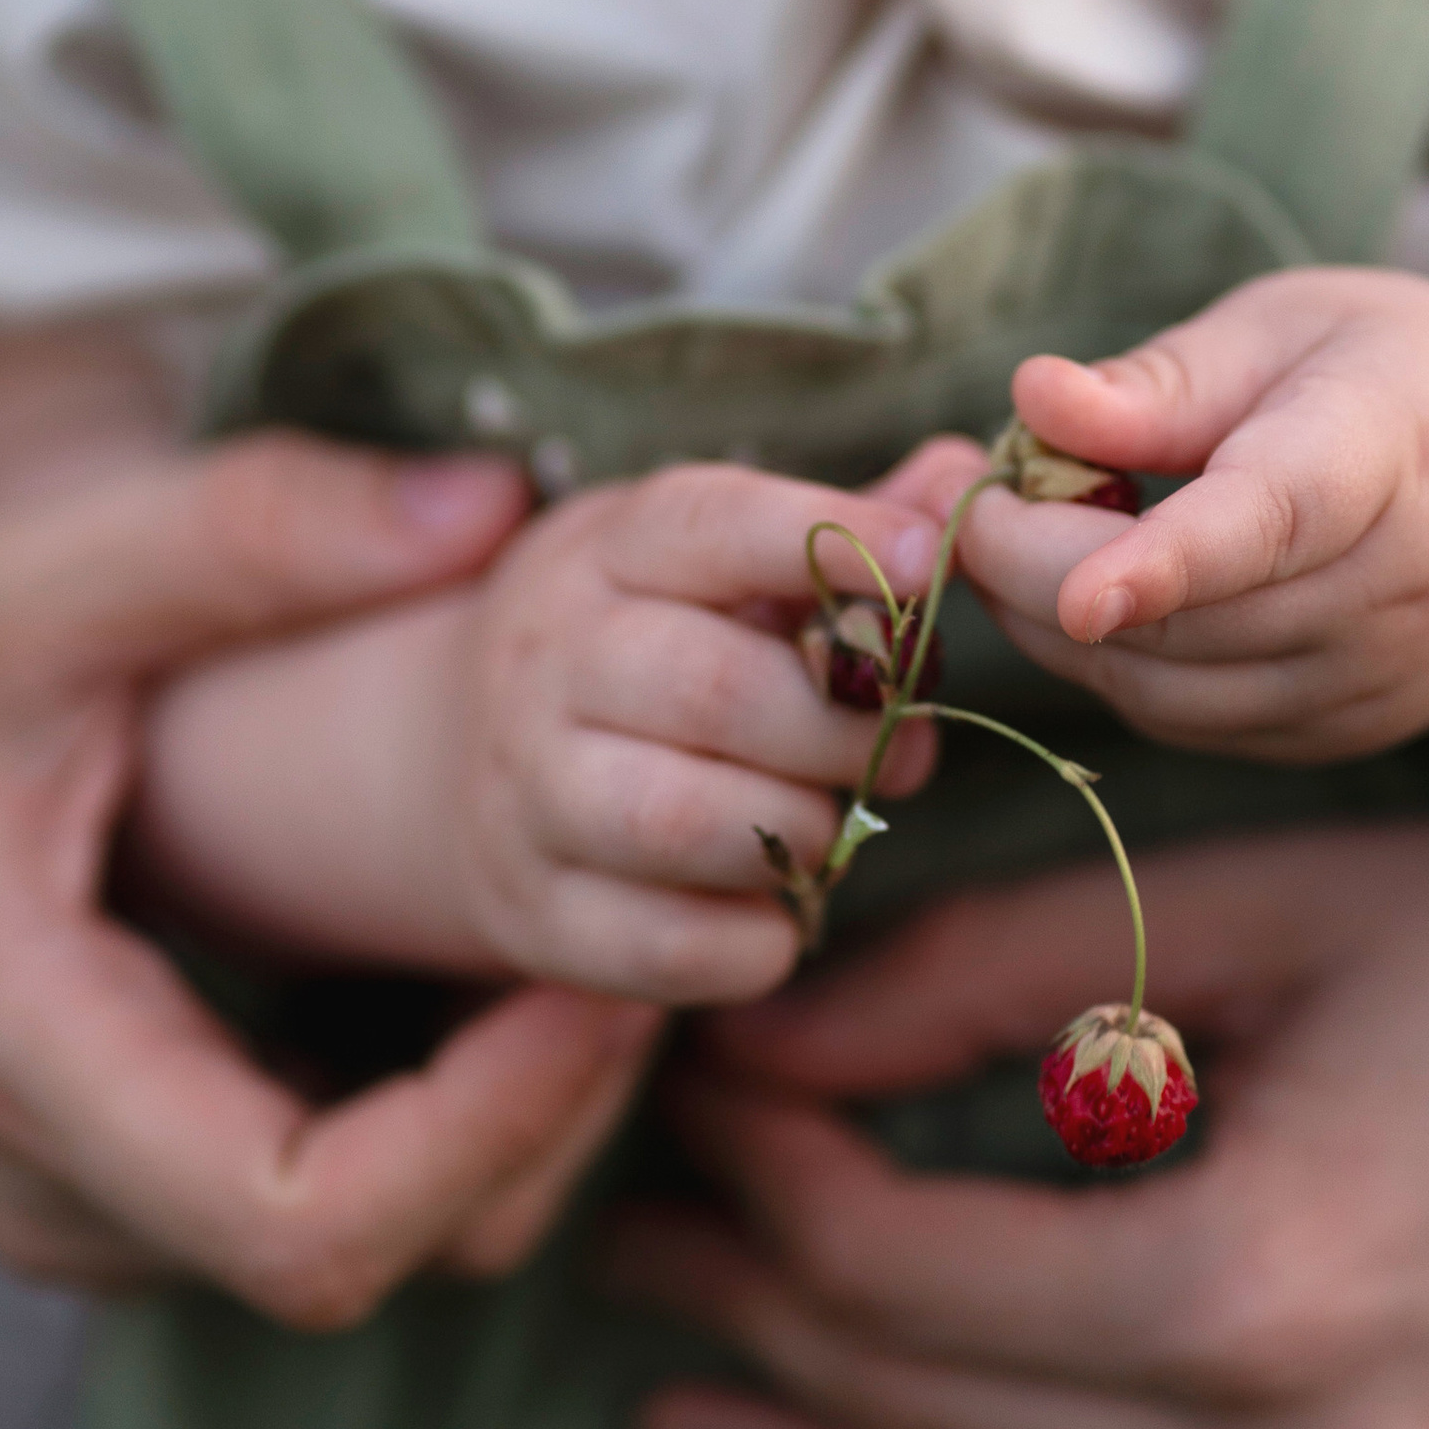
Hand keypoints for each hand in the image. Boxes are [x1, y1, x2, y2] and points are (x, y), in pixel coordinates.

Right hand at [0, 438, 658, 1340]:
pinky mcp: (112, 1192)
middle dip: (540, 1117)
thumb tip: (493, 498)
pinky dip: (430, 1120)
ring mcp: (89, 1218)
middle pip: (374, 1255)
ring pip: (360, 1252)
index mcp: (35, 1067)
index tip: (594, 973)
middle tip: (645, 936)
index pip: (310, 1227)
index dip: (492, 1128)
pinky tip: (482, 967)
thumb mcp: (6, 587)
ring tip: (591, 940)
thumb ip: (243, 533)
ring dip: (501, 1126)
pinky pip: (315, 1206)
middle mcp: (68, 1195)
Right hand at [425, 465, 942, 1003]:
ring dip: (802, 832)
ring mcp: (526, 790)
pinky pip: (666, 944)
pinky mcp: (534, 909)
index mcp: (605, 552)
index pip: (707, 524)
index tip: (931, 560)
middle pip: (712, 689)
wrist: (463, 753)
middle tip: (908, 747)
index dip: (824, 536)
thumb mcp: (713, 564)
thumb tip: (965, 483)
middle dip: (843, 728)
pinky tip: (778, 907)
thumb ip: (842, 532)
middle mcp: (548, 660)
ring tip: (832, 826)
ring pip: (682, 821)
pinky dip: (756, 939)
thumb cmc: (646, 644)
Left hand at [601, 814, 1428, 1428]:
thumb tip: (752, 1045)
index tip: (686, 1103)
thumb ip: (977, 972)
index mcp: (1258, 1294)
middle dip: (760, 1321)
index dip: (757, 1186)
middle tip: (632, 1245)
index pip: (899, 1278)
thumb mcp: (1252, 901)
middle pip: (943, 1427)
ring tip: (693, 1415)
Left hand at [923, 269, 1428, 759]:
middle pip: (1191, 619)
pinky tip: (1092, 591)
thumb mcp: (1290, 324)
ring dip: (1058, 627)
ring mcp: (1376, 680)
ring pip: (1171, 691)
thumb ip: (1163, 378)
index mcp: (1390, 450)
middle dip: (1041, 568)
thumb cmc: (1398, 376)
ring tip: (1021, 534)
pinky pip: (1191, 723)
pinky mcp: (1343, 733)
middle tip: (971, 492)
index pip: (1278, 518)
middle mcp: (1396, 588)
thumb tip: (1031, 399)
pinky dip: (1114, 666)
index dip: (1170, 560)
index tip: (1076, 590)